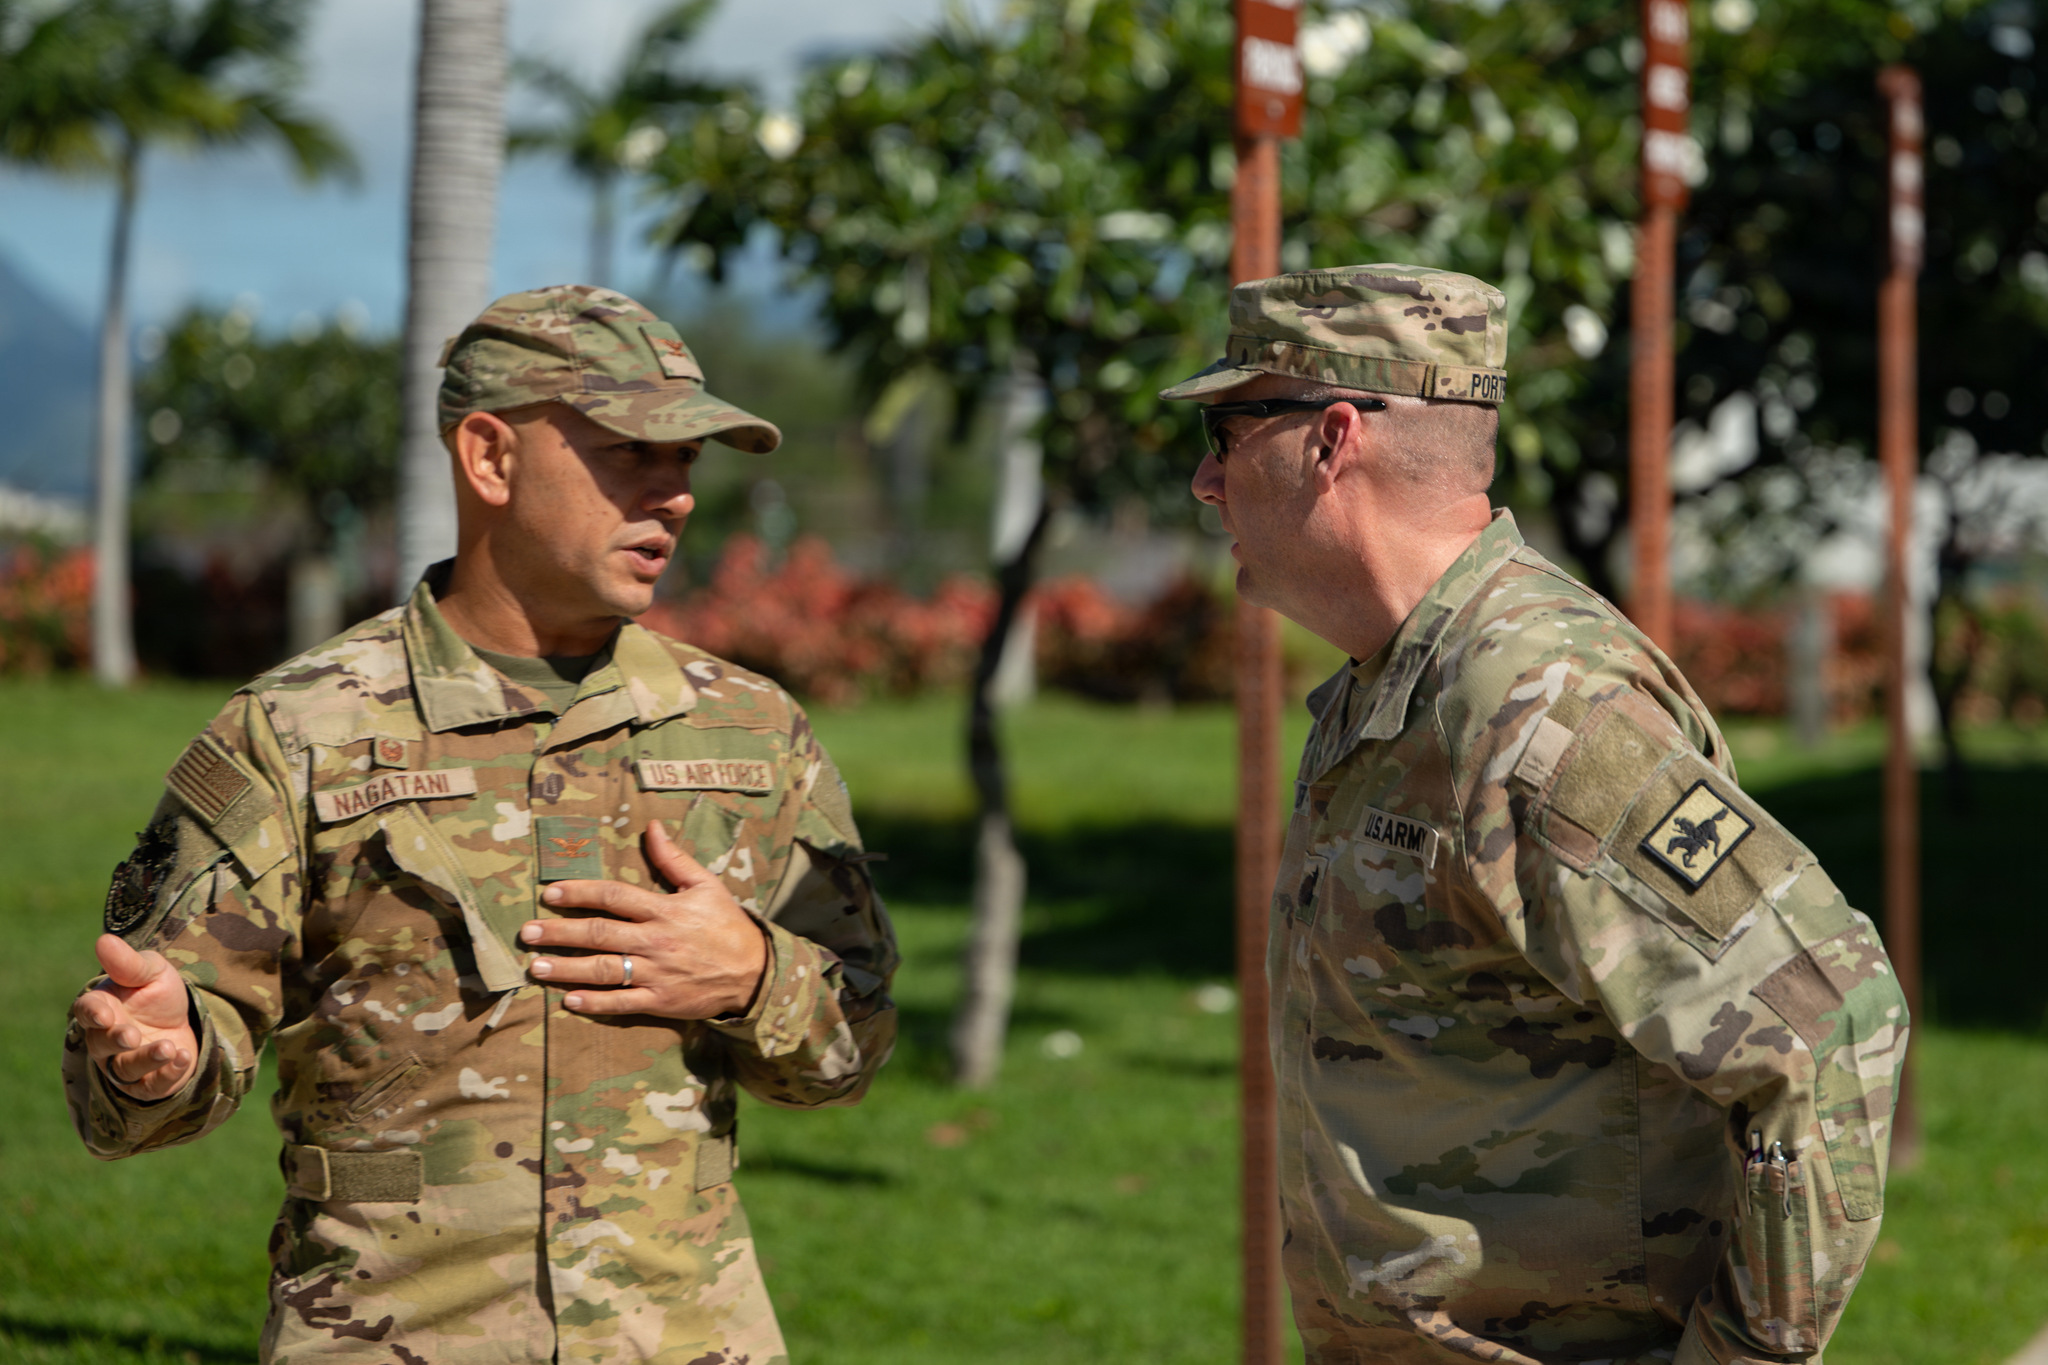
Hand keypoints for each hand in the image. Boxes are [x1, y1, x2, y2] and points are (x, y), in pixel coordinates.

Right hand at [72, 934, 198, 1099]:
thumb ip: (129, 963)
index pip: (87, 1012)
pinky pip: (151, 1086)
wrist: (184, 1020)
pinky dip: (166, 1074)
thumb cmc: (157, 993)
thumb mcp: (151, 971)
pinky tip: (183, 1058)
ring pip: (125, 1070)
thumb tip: (104, 940)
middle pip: (101, 1045)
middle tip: (131, 1035)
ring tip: (168, 1047)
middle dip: (116, 1040)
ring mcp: (124, 1064)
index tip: (104, 1014)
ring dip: (146, 1059)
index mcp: (102, 1008)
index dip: (93, 1013)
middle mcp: (106, 1040)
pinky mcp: (147, 1082)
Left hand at [521, 821, 769, 1020]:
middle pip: (600, 934)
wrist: (754, 972)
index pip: (615, 896)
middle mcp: (656, 941)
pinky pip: (623, 1004)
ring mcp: (657, 973)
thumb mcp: (706, 885)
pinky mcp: (661, 1001)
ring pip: (605, 970)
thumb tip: (652, 826)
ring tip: (536, 967)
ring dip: (567, 969)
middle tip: (528, 933)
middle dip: (560, 932)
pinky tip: (570, 1001)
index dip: (580, 893)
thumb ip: (674, 858)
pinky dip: (596, 1004)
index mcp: (665, 910)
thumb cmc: (727, 925)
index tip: (551, 894)